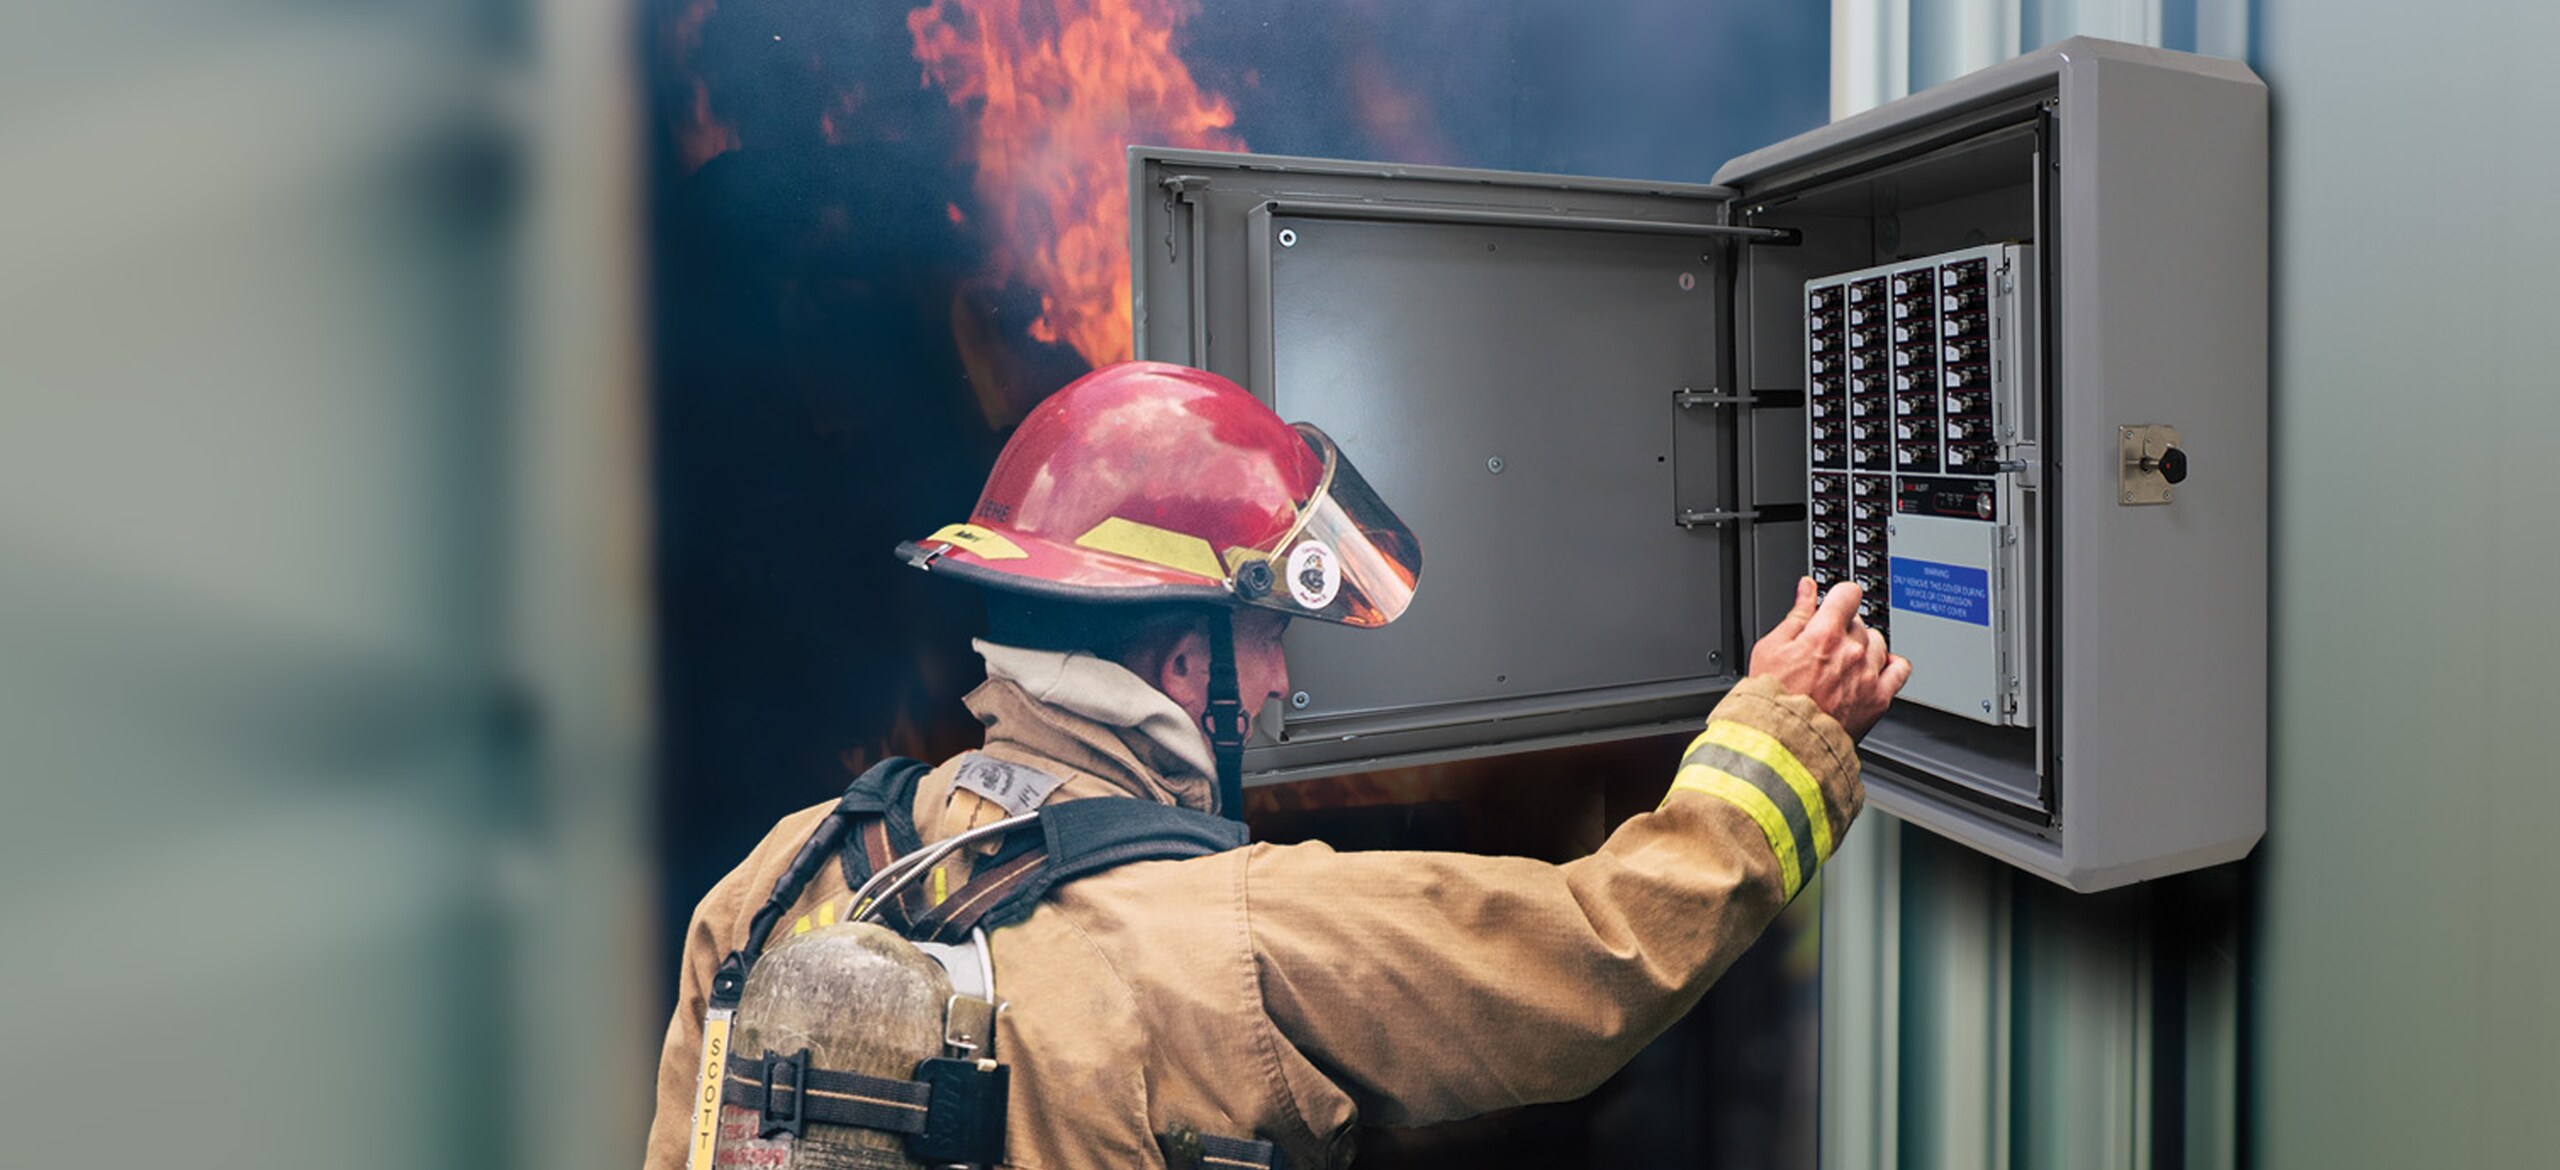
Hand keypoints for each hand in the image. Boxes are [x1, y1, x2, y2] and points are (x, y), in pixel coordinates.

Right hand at [1747, 577, 1910, 738]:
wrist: (1785, 743)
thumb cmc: (1772, 700)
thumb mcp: (1770, 648)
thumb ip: (1795, 615)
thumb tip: (1807, 589)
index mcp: (1824, 633)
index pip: (1848, 593)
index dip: (1839, 597)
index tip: (1833, 605)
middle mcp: (1852, 651)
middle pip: (1859, 621)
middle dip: (1843, 628)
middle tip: (1825, 646)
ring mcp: (1868, 675)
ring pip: (1878, 642)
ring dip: (1864, 646)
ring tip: (1844, 663)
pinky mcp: (1879, 699)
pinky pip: (1899, 670)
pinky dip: (1890, 665)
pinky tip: (1874, 670)